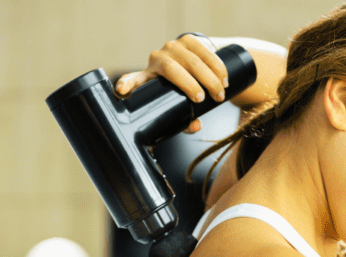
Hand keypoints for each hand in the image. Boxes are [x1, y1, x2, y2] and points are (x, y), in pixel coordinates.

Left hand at [114, 34, 229, 133]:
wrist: (197, 64)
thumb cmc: (185, 90)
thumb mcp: (181, 105)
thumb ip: (185, 120)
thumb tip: (196, 126)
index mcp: (148, 77)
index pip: (133, 80)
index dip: (127, 84)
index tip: (121, 91)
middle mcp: (157, 58)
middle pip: (171, 69)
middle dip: (189, 85)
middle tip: (203, 99)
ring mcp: (173, 47)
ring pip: (192, 61)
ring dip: (209, 78)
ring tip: (220, 94)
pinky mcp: (189, 40)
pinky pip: (204, 52)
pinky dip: (217, 67)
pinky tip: (224, 79)